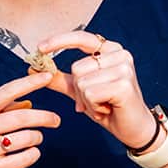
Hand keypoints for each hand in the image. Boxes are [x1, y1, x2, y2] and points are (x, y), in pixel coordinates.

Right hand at [0, 72, 60, 167]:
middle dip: (44, 117)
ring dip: (37, 137)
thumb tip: (28, 102)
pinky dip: (33, 154)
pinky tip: (31, 153)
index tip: (47, 76)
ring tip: (36, 139)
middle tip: (56, 119)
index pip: (7, 91)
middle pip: (22, 117)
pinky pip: (24, 158)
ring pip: (26, 137)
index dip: (30, 82)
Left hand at [35, 31, 156, 149]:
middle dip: (79, 90)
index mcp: (110, 50)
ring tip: (103, 105)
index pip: (81, 37)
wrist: (133, 129)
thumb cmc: (110, 107)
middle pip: (77, 68)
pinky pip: (90, 94)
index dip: (59, 41)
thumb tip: (34, 68)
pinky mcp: (123, 84)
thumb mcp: (81, 91)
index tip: (40, 48)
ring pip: (81, 82)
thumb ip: (61, 78)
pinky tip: (108, 109)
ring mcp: (123, 68)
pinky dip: (93, 107)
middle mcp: (119, 54)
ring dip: (87, 101)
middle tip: (96, 101)